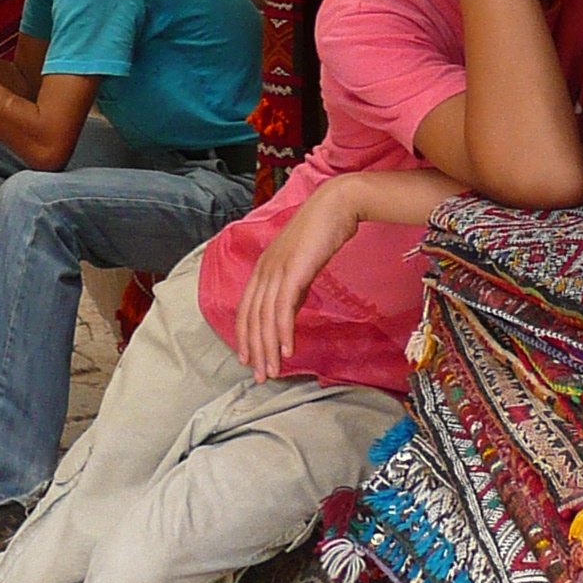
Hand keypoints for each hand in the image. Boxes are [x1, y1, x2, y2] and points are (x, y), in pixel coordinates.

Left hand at [237, 178, 361, 380]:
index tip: (248, 360)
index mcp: (263, 269)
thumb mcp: (301, 265)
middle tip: (260, 376)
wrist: (336, 206)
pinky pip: (284, 308)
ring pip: (265, 317)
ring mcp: (277, 270)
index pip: (246, 309)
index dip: (245, 337)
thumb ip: (292, 289)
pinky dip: (283, 331)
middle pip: (252, 318)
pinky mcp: (293, 271)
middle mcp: (264, 270)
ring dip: (268, 348)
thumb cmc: (321, 233)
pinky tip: (287, 350)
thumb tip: (287, 313)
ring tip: (273, 371)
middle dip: (255, 350)